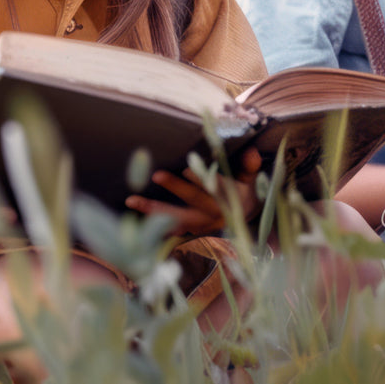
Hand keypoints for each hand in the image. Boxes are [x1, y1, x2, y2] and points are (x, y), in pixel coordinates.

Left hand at [124, 147, 262, 236]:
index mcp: (229, 198)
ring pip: (175, 218)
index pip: (214, 187)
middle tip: (157, 174)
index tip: (186, 168)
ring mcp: (200, 225)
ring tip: (131, 201)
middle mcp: (213, 213)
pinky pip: (169, 231)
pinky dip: (152, 228)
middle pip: (193, 200)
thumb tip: (253, 152)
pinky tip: (133, 223)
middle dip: (175, 188)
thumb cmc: (244, 192)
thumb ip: (249, 168)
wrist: (244, 221)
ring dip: (153, 210)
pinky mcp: (190, 232)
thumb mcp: (251, 181)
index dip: (201, 179)